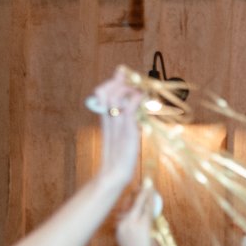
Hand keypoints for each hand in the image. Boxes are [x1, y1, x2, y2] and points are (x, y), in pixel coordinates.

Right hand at [90, 70, 144, 185]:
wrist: (115, 173)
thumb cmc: (120, 157)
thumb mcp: (122, 134)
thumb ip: (125, 119)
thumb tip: (132, 110)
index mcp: (105, 117)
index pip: (102, 91)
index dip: (113, 81)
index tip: (122, 73)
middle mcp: (109, 117)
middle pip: (106, 90)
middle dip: (118, 82)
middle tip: (132, 83)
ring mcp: (117, 122)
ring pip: (116, 96)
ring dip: (129, 89)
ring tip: (139, 92)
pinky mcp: (127, 129)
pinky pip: (130, 108)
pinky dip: (137, 99)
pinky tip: (143, 97)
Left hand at [114, 183, 160, 245]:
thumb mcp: (154, 234)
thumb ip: (150, 220)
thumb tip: (148, 207)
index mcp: (143, 226)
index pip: (146, 205)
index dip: (149, 195)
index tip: (151, 187)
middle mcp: (131, 224)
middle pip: (135, 203)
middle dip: (140, 194)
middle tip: (144, 186)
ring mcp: (122, 226)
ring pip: (126, 208)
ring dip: (131, 200)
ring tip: (136, 193)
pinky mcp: (117, 230)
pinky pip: (122, 216)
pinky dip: (126, 211)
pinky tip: (129, 207)